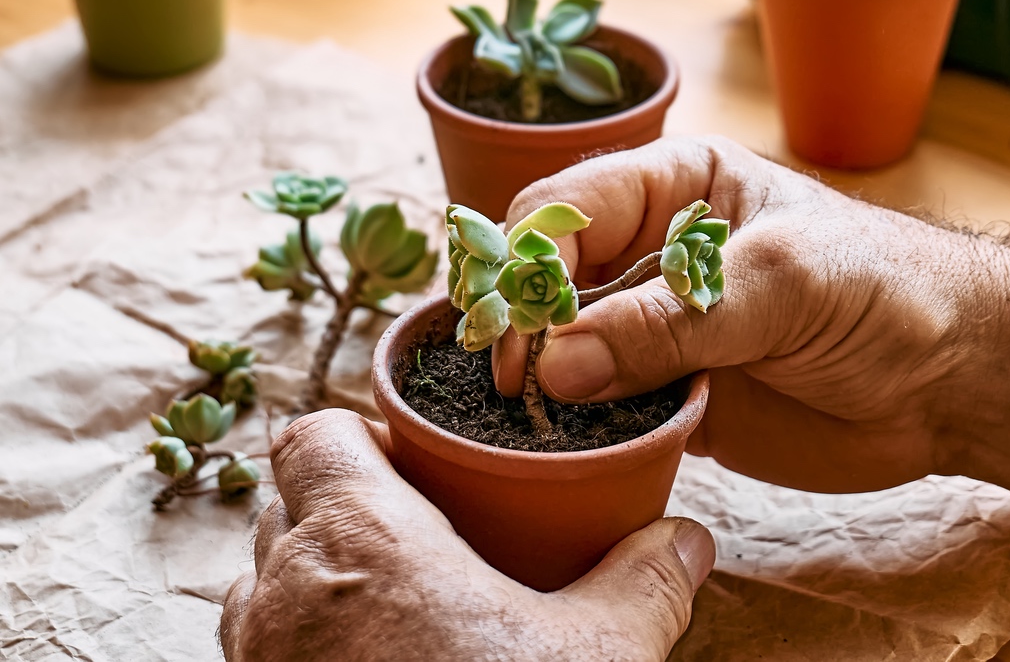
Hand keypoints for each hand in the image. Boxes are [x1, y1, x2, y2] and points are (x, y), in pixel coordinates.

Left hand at [221, 409, 715, 661]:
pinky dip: (304, 632)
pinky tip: (376, 658)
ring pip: (267, 575)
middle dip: (350, 501)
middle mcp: (287, 589)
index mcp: (362, 538)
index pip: (316, 435)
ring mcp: (260, 655)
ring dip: (318, 570)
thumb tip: (685, 540)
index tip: (418, 461)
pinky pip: (261, 641)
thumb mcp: (599, 657)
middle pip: (294, 499)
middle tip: (424, 528)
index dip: (364, 434)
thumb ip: (645, 583)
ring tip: (398, 597)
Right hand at [494, 136, 978, 493]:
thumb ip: (673, 319)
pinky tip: (571, 445)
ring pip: (565, 348)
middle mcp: (652, 253)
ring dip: (543, 382)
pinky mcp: (671, 394)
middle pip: (548, 278)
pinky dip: (581, 426)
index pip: (565, 208)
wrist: (952, 380)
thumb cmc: (885, 292)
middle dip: (524, 325)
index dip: (530, 262)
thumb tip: (560, 362)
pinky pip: (602, 407)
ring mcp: (657, 328)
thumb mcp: (782, 284)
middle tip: (518, 384)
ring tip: (530, 420)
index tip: (529, 330)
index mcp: (675, 188)